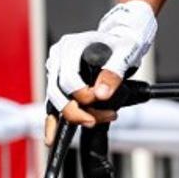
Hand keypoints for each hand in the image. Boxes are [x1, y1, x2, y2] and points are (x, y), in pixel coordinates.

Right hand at [43, 0, 157, 144]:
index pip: (68, 78)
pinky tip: (53, 137)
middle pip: (58, 93)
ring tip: (94, 121)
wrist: (121, 39)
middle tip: (98, 119)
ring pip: (55, 100)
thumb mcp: (126, 52)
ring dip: (73, 116)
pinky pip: (53, 103)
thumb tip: (101, 94)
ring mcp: (56, 70)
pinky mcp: (59, 81)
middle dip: (77, 111)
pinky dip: (55, 120)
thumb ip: (114, 72)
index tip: (101, 100)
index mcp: (71, 46)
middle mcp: (59, 57)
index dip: (83, 95)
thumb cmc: (123, 42)